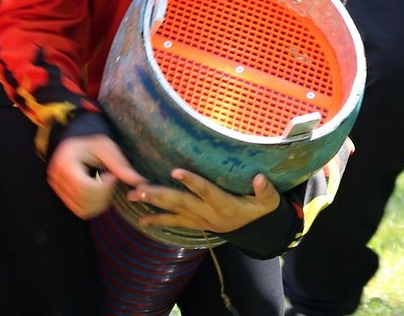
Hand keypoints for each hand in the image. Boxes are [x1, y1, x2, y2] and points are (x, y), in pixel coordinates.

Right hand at [47, 134, 145, 218]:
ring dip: (100, 202)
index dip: (103, 187)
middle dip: (104, 195)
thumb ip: (121, 165)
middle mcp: (57, 178)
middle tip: (111, 180)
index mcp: (65, 163)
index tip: (112, 176)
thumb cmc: (92, 141)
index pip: (84, 187)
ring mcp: (57, 189)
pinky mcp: (62, 196)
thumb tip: (140, 182)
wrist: (77, 141)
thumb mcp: (107, 148)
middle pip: (84, 200)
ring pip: (82, 209)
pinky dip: (93, 205)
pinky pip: (79, 210)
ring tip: (105, 185)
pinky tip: (99, 190)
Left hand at [127, 169, 281, 234]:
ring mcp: (200, 220)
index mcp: (225, 204)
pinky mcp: (196, 223)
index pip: (206, 191)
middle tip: (140, 188)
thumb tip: (260, 178)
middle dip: (160, 195)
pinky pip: (174, 222)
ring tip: (133, 196)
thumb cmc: (262, 211)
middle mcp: (208, 213)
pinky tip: (141, 219)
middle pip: (181, 203)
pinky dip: (158, 220)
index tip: (176, 171)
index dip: (192, 182)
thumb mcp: (269, 202)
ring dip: (153, 204)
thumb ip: (266, 191)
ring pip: (174, 211)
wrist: (257, 233)